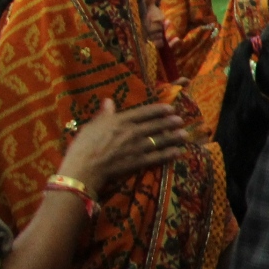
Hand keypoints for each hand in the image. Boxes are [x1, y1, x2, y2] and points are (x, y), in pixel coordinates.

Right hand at [59, 99, 187, 195]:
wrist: (84, 168)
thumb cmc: (83, 146)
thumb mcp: (92, 126)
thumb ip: (104, 114)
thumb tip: (109, 100)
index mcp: (120, 121)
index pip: (144, 112)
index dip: (159, 110)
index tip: (170, 108)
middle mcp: (131, 132)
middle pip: (155, 125)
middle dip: (170, 122)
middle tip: (181, 120)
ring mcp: (136, 148)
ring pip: (160, 140)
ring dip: (174, 137)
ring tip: (184, 135)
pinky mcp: (138, 162)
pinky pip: (157, 157)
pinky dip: (169, 154)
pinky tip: (178, 152)